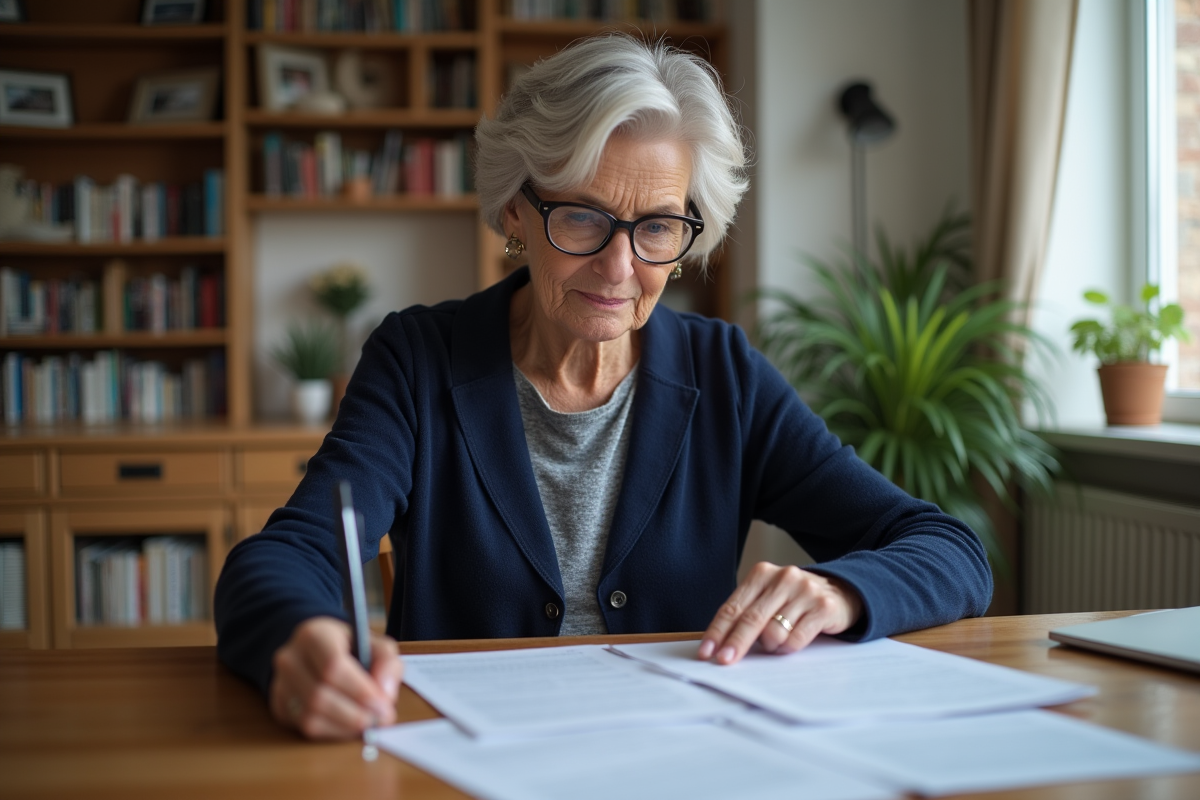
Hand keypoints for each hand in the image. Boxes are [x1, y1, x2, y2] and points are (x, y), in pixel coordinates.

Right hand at [269, 616, 403, 739]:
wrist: (317, 653)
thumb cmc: (350, 649)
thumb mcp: (374, 644)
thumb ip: (387, 663)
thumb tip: (384, 694)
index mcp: (313, 634)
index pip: (333, 666)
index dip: (359, 690)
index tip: (383, 705)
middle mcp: (290, 658)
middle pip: (319, 695)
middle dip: (354, 714)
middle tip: (380, 721)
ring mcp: (280, 683)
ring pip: (310, 716)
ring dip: (345, 727)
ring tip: (368, 724)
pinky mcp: (280, 705)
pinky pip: (305, 727)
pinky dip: (333, 732)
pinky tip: (350, 726)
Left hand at [698, 562, 862, 664]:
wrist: (841, 592)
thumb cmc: (795, 600)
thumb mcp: (769, 598)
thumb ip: (747, 613)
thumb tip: (720, 645)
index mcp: (762, 573)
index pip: (733, 607)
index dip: (718, 631)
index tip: (707, 652)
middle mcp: (783, 578)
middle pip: (751, 619)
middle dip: (735, 643)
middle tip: (724, 661)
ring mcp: (804, 590)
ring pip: (774, 632)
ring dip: (770, 646)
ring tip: (776, 643)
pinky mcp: (823, 607)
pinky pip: (796, 639)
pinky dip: (788, 648)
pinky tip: (791, 643)